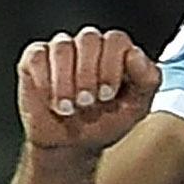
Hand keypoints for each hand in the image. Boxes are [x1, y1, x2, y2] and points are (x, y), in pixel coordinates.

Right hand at [17, 28, 160, 151]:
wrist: (72, 145)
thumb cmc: (105, 122)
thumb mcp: (136, 108)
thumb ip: (147, 80)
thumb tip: (135, 54)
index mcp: (117, 52)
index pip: (116, 40)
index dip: (111, 66)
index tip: (107, 95)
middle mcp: (90, 46)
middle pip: (89, 38)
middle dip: (88, 74)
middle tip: (87, 102)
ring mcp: (62, 49)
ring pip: (62, 46)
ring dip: (65, 81)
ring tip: (69, 108)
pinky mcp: (36, 59)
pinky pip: (38, 56)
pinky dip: (45, 81)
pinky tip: (52, 101)